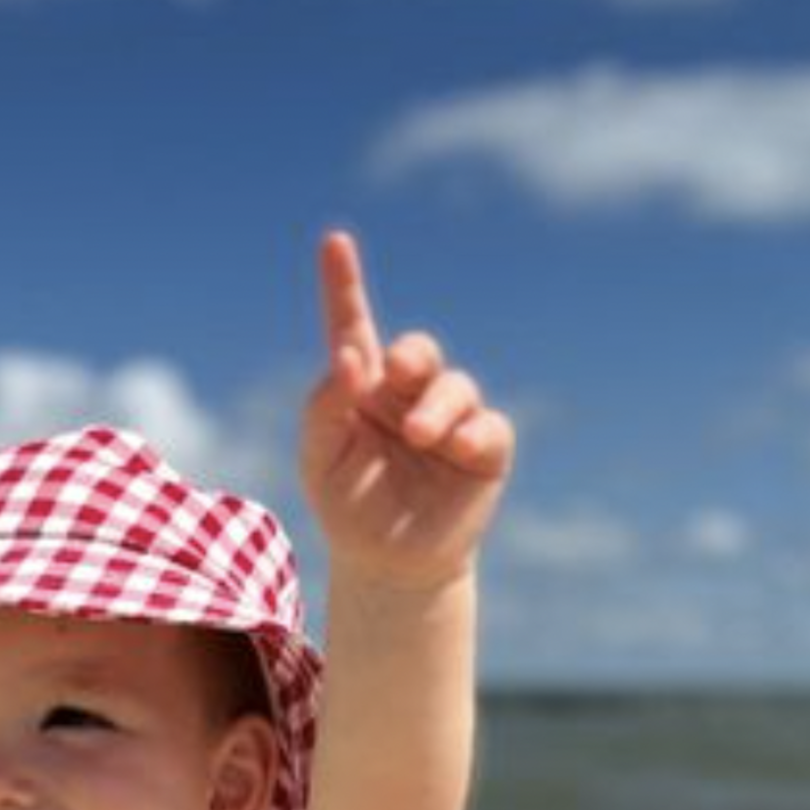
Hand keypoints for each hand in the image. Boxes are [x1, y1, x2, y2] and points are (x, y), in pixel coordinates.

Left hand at [300, 230, 514, 590]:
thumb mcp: (319, 458)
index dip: (344, 285)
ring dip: (436, 406)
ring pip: (455, 387)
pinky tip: (456, 446)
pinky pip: (489, 427)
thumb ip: (325, 406)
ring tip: (419, 436)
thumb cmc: (348, 505)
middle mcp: (408, 395)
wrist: (387, 566)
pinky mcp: (485, 450)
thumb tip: (349, 358)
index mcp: (362, 388)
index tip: (334, 242)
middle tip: (395, 371)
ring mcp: (450, 420)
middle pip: (417, 351)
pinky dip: (473, 431)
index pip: (352, 327)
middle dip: (411, 355)